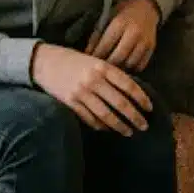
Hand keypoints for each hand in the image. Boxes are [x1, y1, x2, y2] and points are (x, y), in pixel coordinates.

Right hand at [30, 44, 153, 134]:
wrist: (44, 61)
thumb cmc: (72, 60)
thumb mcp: (94, 60)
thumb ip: (110, 74)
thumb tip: (130, 92)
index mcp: (102, 67)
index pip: (128, 85)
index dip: (141, 99)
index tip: (149, 109)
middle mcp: (93, 80)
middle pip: (120, 103)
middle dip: (135, 117)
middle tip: (144, 126)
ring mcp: (81, 92)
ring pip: (106, 114)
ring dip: (119, 125)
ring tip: (129, 132)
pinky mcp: (70, 102)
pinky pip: (90, 118)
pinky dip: (100, 126)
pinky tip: (107, 129)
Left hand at [86, 0, 160, 72]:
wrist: (145, 7)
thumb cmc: (122, 12)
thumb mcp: (107, 18)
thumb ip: (97, 35)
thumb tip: (88, 53)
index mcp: (120, 23)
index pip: (105, 45)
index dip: (97, 55)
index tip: (91, 61)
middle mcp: (134, 32)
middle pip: (118, 57)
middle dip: (108, 64)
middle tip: (102, 67)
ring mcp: (144, 41)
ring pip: (130, 63)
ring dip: (120, 67)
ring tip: (113, 67)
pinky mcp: (152, 47)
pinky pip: (141, 64)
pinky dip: (132, 67)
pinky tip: (125, 65)